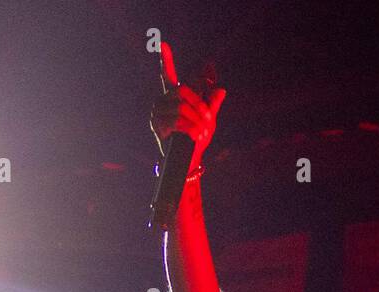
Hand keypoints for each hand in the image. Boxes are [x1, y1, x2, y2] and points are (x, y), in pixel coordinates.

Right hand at [150, 41, 226, 173]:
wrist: (188, 160)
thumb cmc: (196, 139)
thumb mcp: (208, 120)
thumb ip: (212, 104)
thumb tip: (221, 89)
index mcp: (173, 97)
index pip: (169, 75)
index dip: (167, 60)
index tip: (163, 44)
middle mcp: (162, 101)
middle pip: (184, 91)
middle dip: (200, 105)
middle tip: (207, 120)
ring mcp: (157, 112)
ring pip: (182, 106)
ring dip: (196, 120)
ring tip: (200, 132)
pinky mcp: (156, 124)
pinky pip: (177, 120)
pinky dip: (190, 128)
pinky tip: (193, 136)